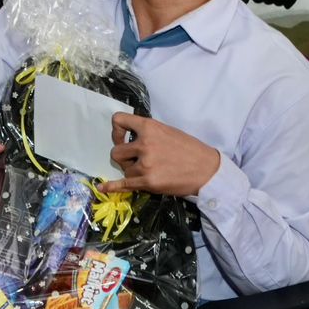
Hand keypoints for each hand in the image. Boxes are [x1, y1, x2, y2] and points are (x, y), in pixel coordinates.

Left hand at [100, 112, 221, 196]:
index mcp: (149, 127)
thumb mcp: (167, 131)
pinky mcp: (148, 182)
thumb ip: (148, 132)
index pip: (118, 120)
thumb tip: (130, 138)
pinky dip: (111, 187)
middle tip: (134, 160)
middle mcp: (144, 144)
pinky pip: (124, 184)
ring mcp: (145, 164)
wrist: (207, 170)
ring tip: (147, 171)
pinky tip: (101, 188)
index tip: (123, 139)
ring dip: (131, 171)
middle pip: (116, 151)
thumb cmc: (189, 149)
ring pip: (123, 169)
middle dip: (123, 157)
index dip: (116, 131)